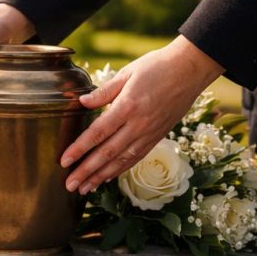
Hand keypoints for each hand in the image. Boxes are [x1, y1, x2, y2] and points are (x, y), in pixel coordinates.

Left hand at [62, 35, 223, 194]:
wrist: (192, 68)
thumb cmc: (157, 66)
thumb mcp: (127, 73)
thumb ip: (104, 91)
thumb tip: (81, 102)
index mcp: (128, 106)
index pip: (98, 133)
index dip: (79, 149)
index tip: (64, 162)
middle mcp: (139, 124)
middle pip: (107, 153)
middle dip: (86, 171)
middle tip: (69, 185)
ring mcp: (150, 133)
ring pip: (122, 160)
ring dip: (101, 176)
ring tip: (84, 189)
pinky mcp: (158, 137)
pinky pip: (136, 158)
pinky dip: (120, 170)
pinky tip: (107, 178)